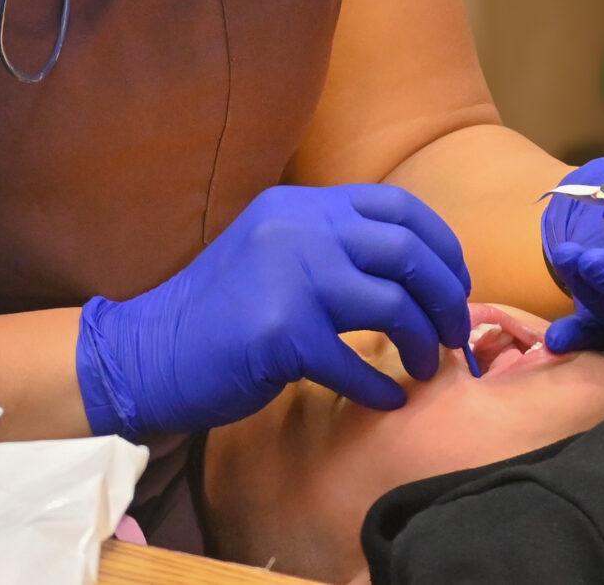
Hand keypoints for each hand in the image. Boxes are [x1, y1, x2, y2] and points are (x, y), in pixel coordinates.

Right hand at [75, 183, 472, 437]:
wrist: (146, 352)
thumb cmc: (220, 311)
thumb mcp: (274, 249)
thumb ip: (332, 243)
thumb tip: (416, 266)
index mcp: (302, 206)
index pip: (399, 206)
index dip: (441, 244)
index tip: (456, 281)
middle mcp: (298, 230)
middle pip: (408, 251)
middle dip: (446, 295)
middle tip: (454, 331)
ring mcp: (288, 279)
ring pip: (393, 303)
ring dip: (422, 340)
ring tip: (428, 365)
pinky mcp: (279, 334)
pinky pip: (354, 363)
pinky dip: (381, 386)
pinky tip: (389, 398)